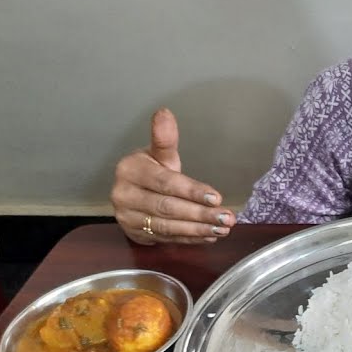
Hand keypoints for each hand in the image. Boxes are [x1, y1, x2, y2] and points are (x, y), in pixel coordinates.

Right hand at [111, 108, 235, 244]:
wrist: (130, 193)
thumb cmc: (150, 170)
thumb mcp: (159, 154)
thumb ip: (165, 139)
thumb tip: (164, 113)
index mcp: (131, 170)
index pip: (166, 183)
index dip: (191, 191)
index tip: (216, 197)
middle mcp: (124, 195)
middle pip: (168, 207)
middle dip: (200, 214)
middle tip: (227, 218)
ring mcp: (127, 217)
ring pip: (167, 226)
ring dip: (198, 229)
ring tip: (222, 228)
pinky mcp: (135, 233)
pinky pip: (167, 238)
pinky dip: (190, 238)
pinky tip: (209, 236)